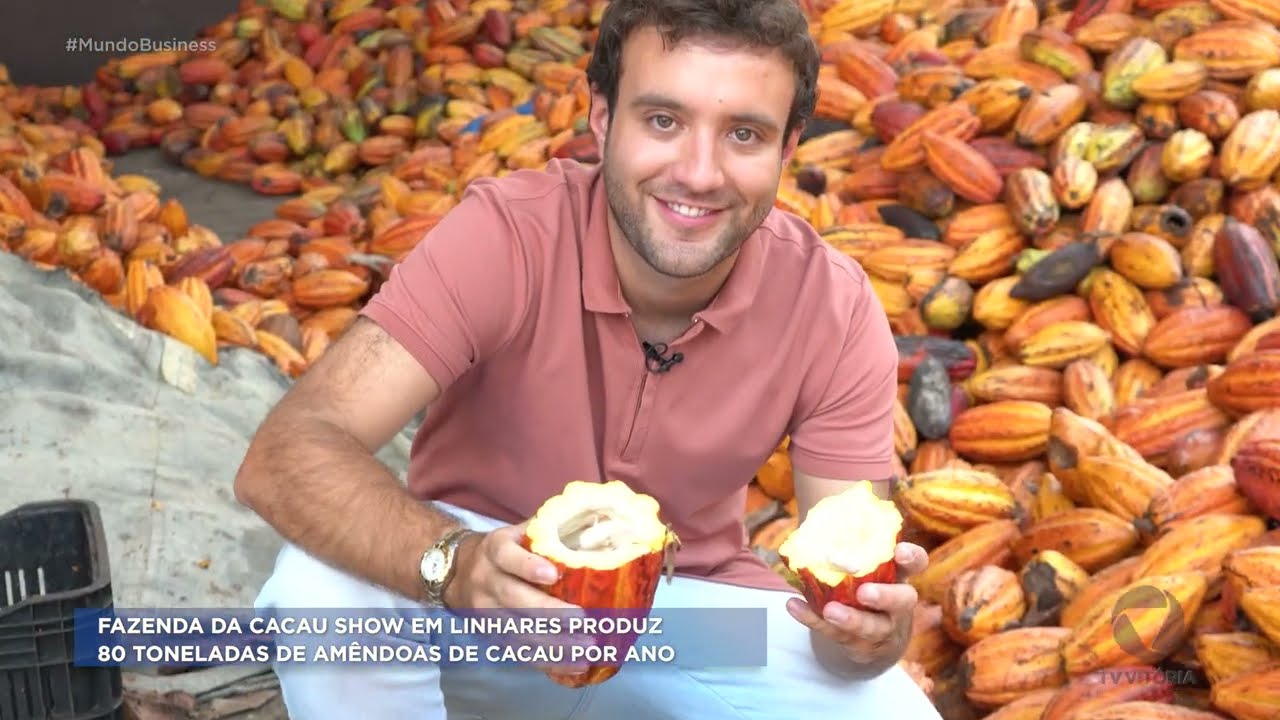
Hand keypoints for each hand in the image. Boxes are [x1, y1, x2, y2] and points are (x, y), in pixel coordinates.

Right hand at [441, 523, 589, 677]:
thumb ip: (549, 530)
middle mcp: (486, 581)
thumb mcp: (518, 532)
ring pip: (518, 630)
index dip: (528, 566)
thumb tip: (595, 526)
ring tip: (587, 648)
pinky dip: (548, 662)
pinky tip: (575, 665)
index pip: (508, 557)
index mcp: (494, 550)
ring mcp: (486, 613)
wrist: (458, 573)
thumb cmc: (505, 550)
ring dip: (554, 643)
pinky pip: (520, 652)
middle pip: (514, 599)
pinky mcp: (492, 636)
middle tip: (582, 619)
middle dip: (550, 612)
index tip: (553, 574)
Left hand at [785, 542, 928, 675]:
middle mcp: (897, 605)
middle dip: (885, 596)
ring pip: (871, 627)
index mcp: (900, 576)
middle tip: (864, 593)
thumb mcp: (870, 567)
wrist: (875, 640)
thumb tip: (817, 518)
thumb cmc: (869, 586)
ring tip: (830, 609)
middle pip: (902, 601)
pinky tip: (793, 606)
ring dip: (850, 618)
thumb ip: (853, 546)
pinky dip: (812, 619)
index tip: (900, 551)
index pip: (916, 563)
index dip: (912, 557)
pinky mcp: (857, 643)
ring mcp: (880, 627)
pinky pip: (834, 634)